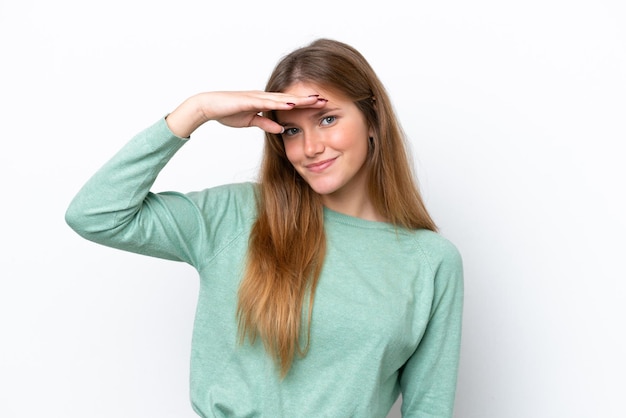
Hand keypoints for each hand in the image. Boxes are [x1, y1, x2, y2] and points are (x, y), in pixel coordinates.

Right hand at [165, 91, 325, 137]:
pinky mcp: (249, 100)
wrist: (207, 106)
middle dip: (308, 99)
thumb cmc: (226, 112)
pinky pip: (267, 101)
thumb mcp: (251, 121)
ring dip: (299, 99)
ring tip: (315, 100)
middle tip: (326, 100)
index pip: (289, 104)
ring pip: (282, 98)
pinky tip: (292, 104)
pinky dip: (280, 102)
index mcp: (265, 102)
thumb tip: (281, 129)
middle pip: (290, 98)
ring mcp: (257, 97)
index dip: (305, 104)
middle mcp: (264, 97)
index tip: (321, 106)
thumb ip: (266, 124)